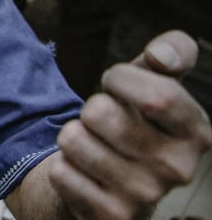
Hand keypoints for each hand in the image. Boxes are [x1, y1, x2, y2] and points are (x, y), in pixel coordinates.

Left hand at [48, 31, 211, 217]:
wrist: (112, 178)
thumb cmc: (135, 120)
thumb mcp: (154, 81)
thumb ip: (171, 54)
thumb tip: (162, 55)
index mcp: (196, 133)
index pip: (157, 95)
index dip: (120, 78)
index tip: (115, 82)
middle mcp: (178, 169)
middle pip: (100, 113)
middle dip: (90, 108)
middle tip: (103, 122)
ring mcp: (145, 196)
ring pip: (72, 139)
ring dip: (72, 136)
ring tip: (93, 146)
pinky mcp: (111, 216)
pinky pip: (61, 172)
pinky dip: (63, 166)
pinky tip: (85, 173)